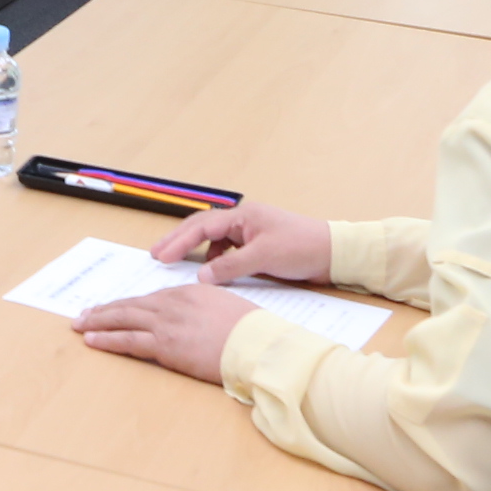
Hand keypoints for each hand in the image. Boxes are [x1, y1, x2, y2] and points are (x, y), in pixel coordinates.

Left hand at [77, 282, 260, 382]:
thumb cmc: (251, 332)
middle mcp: (173, 303)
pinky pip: (127, 340)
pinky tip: (92, 340)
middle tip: (86, 314)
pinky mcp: (164, 345)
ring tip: (80, 324)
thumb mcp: (225, 308)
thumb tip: (194, 320)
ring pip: (123, 319)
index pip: (151, 299)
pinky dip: (107, 339)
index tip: (115, 307)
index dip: (129, 304)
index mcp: (189, 292)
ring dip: (98, 321)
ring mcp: (166, 323)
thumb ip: (203, 309)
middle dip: (105, 310)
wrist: (258, 346)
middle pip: (131, 304)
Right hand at [153, 198, 334, 282]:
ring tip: (178, 264)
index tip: (160, 255)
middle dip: (178, 240)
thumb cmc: (302, 247)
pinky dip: (215, 260)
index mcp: (242, 215)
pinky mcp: (256, 247)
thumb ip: (230, 266)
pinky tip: (212, 272)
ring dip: (195, 250)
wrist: (333, 254)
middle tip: (157, 255)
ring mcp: (249, 233)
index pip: (201, 226)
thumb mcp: (263, 257)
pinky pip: (226, 251)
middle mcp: (242, 220)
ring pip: (213, 240)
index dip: (178, 240)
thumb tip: (201, 275)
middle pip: (201, 228)